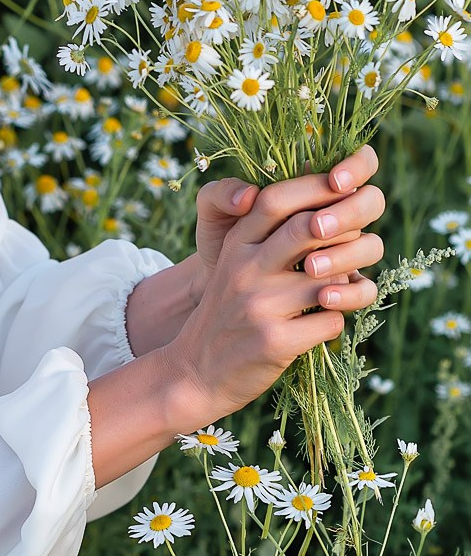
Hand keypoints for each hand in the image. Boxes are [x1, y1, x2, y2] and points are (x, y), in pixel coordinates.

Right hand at [169, 161, 385, 427]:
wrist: (194, 371)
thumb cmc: (229, 312)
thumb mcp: (234, 266)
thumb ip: (267, 237)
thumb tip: (328, 210)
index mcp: (235, 244)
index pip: (275, 199)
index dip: (315, 186)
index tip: (345, 185)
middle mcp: (245, 268)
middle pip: (307, 229)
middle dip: (345, 230)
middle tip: (361, 238)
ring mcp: (259, 305)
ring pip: (330, 279)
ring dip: (350, 283)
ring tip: (349, 288)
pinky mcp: (275, 342)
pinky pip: (330, 321)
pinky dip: (338, 320)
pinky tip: (326, 322)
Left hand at [193, 142, 380, 287]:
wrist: (220, 296)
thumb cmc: (220, 244)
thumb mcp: (212, 216)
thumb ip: (220, 194)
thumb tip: (247, 196)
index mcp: (313, 188)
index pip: (359, 163)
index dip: (356, 166)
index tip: (334, 181)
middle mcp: (336, 217)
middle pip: (372, 201)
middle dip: (348, 212)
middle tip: (317, 227)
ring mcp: (344, 253)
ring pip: (371, 245)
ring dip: (345, 253)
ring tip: (310, 268)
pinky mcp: (343, 289)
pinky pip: (364, 290)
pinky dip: (349, 293)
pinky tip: (323, 298)